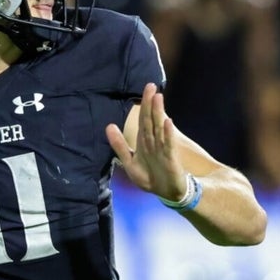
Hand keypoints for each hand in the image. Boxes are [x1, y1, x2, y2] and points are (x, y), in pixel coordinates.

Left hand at [106, 83, 185, 200]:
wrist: (168, 193)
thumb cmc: (150, 176)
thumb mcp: (129, 161)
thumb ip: (119, 145)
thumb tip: (108, 125)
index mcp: (145, 140)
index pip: (143, 119)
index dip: (144, 104)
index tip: (147, 87)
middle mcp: (154, 142)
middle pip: (151, 120)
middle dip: (150, 103)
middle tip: (151, 85)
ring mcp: (163, 149)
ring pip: (159, 128)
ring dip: (158, 113)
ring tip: (158, 97)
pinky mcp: (170, 160)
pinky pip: (168, 145)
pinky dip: (167, 134)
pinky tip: (167, 122)